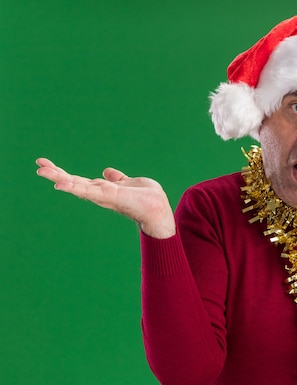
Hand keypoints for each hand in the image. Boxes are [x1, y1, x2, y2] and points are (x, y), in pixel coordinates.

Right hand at [36, 158, 175, 238]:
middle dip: (56, 174)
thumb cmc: (147, 198)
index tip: (45, 164)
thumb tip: (107, 171)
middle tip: (38, 166)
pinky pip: (89, 191)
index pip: (79, 180)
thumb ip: (118, 178)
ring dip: (59, 179)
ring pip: (77, 186)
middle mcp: (100, 194)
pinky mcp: (110, 196)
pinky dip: (74, 188)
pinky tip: (61, 185)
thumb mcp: (130, 183)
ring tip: (42, 172)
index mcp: (103, 189)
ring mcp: (103, 196)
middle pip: (73, 183)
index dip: (63, 173)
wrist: (159, 209)